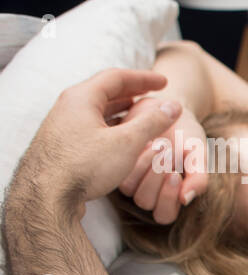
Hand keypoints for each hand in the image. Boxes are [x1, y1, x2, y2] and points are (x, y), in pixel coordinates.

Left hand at [12, 69, 180, 217]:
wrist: (47, 196)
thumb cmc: (85, 166)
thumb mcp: (127, 143)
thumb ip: (152, 122)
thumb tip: (172, 107)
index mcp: (81, 98)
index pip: (116, 77)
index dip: (143, 78)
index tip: (163, 82)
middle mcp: (68, 107)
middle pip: (104, 92)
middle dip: (131, 93)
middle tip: (152, 96)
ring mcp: (62, 126)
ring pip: (96, 112)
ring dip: (121, 112)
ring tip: (140, 117)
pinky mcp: (61, 145)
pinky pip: (90, 127)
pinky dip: (110, 127)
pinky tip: (121, 140)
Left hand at [118, 100, 208, 224]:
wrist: (169, 109)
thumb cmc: (186, 135)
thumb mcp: (198, 154)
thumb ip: (199, 178)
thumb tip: (186, 199)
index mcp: (171, 196)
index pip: (164, 215)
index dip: (168, 198)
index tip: (175, 174)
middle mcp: (150, 193)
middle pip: (146, 203)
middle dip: (157, 178)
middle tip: (167, 152)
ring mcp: (131, 180)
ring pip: (131, 190)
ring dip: (146, 167)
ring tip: (158, 144)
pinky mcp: (117, 165)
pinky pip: (121, 169)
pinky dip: (136, 157)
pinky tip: (145, 141)